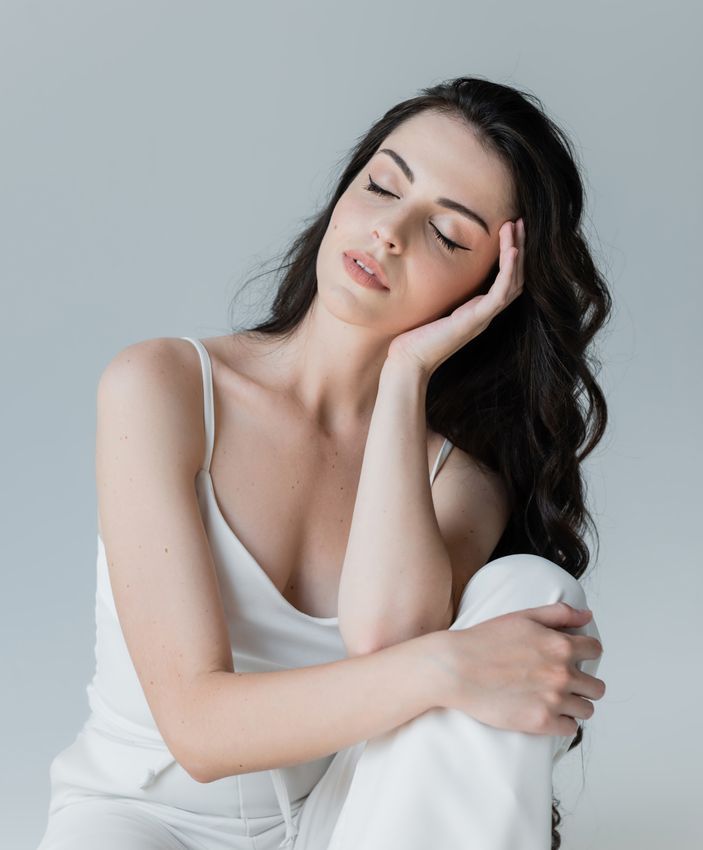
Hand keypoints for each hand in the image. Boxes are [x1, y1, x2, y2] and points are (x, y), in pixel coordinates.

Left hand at [386, 218, 524, 377]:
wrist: (408, 362)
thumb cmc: (414, 336)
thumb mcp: (431, 305)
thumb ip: (441, 291)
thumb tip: (431, 268)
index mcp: (476, 309)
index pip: (503, 278)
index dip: (510, 254)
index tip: (509, 228)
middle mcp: (484, 313)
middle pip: (514, 277)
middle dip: (519, 247)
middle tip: (521, 221)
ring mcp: (483, 318)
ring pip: (512, 282)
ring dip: (516, 252)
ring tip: (516, 227)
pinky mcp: (476, 321)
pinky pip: (500, 293)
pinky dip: (509, 271)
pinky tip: (512, 251)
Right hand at [430, 602, 605, 735]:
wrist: (455, 668)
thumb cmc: (484, 640)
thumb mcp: (522, 616)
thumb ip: (559, 613)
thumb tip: (588, 615)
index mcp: (560, 645)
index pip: (595, 651)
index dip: (585, 653)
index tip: (573, 658)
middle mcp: (562, 673)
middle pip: (596, 686)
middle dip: (583, 683)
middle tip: (561, 681)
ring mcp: (553, 700)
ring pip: (587, 709)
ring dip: (574, 704)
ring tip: (554, 699)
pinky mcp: (541, 722)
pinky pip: (570, 728)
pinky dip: (562, 722)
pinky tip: (546, 712)